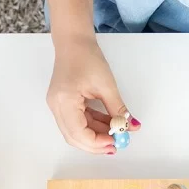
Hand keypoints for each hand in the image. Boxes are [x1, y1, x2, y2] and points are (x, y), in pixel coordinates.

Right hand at [47, 35, 139, 154]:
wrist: (73, 42)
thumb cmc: (87, 57)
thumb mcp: (107, 85)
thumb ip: (118, 109)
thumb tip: (132, 127)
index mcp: (64, 101)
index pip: (78, 133)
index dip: (97, 142)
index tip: (115, 142)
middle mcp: (57, 107)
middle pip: (74, 138)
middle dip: (95, 145)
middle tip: (115, 147)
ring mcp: (58, 107)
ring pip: (75, 133)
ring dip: (95, 137)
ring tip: (114, 136)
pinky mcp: (63, 105)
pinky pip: (77, 123)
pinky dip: (92, 127)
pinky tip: (107, 127)